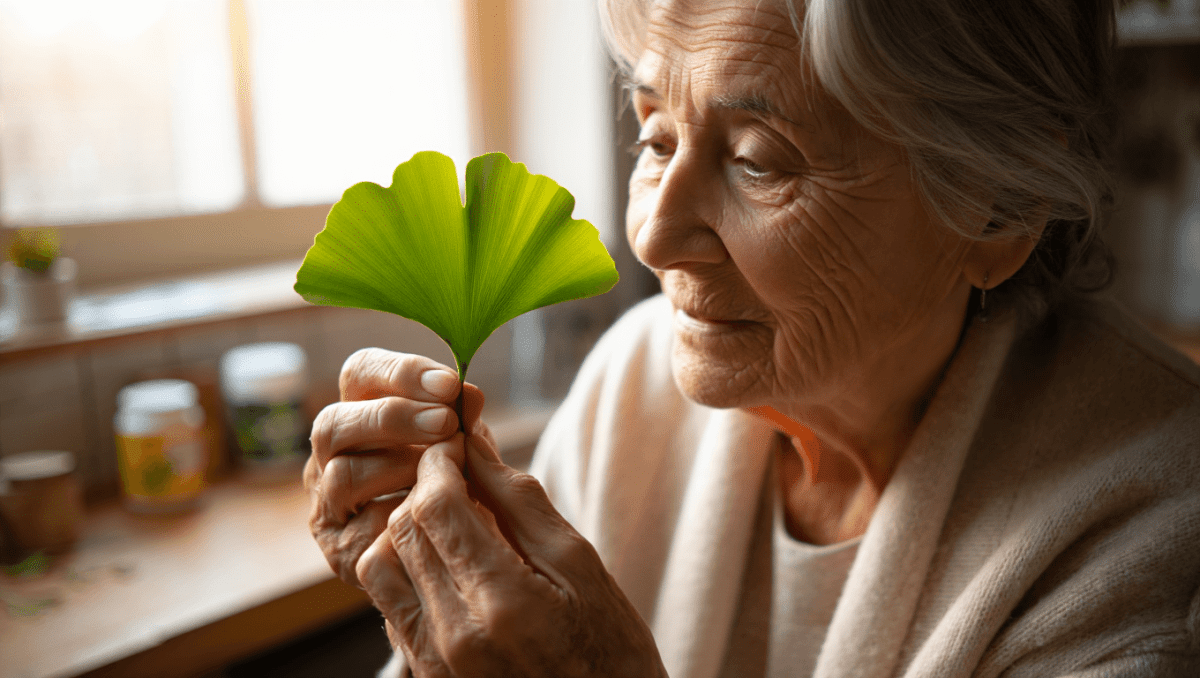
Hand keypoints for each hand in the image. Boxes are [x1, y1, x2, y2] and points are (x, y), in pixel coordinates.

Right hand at [304, 348, 490, 588]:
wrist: (455, 552)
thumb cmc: (457, 482)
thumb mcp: (466, 446)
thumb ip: (465, 422)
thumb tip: (469, 394)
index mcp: (360, 411)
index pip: (360, 373)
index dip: (401, 373)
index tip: (450, 384)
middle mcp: (331, 454)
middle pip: (333, 423)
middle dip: (393, 418)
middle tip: (446, 423)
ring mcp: (328, 502)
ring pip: (342, 475)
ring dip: (399, 468)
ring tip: (444, 473)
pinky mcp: (338, 547)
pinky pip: (360, 528)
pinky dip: (401, 518)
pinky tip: (434, 517)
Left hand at [356, 431, 667, 677]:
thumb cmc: (610, 647)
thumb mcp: (580, 566)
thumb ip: (519, 501)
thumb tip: (474, 443)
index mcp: (503, 602)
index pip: (435, 507)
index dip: (440, 464)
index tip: (457, 445)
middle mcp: (456, 637)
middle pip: (402, 531)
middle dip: (422, 488)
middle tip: (455, 473)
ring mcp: (434, 664)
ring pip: (379, 567)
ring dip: (406, 530)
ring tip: (449, 520)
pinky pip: (390, 607)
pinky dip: (407, 571)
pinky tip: (448, 563)